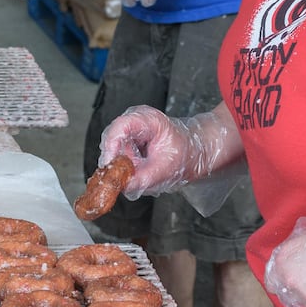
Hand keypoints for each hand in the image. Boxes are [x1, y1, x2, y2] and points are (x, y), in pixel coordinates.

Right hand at [97, 105, 238, 198]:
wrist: (196, 151)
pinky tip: (140, 171)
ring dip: (122, 166)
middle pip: (112, 140)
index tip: (109, 166)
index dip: (111, 147)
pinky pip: (119, 156)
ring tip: (142, 173)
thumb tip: (123, 186)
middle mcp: (135, 121)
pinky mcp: (129, 141)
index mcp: (147, 119)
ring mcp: (131, 130)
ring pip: (114, 150)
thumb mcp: (166, 169)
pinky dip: (125, 167)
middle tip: (123, 179)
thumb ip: (143, 178)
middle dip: (115, 161)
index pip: (119, 127)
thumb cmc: (186, 153)